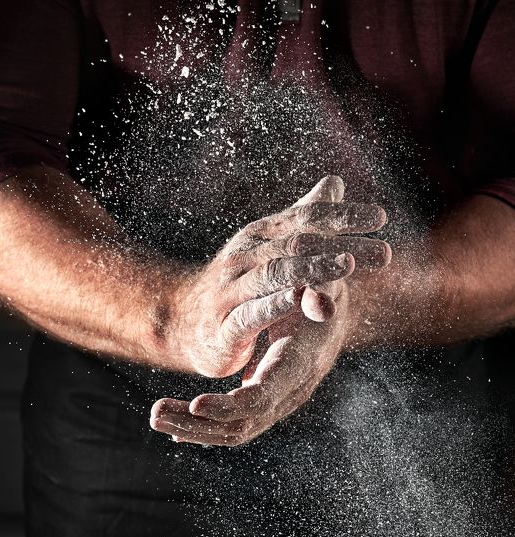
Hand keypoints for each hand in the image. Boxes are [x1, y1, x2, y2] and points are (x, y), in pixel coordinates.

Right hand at [161, 176, 385, 377]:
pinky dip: (273, 306)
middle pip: (296, 245)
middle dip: (340, 247)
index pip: (305, 219)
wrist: (181, 321)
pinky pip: (249, 315)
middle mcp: (244, 258)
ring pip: (273, 275)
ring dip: (311, 270)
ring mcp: (230, 292)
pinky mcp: (222, 329)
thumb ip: (302, 217)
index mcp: (259, 238)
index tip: (380, 218)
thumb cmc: (234, 284)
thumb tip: (335, 181)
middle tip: (381, 252)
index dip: (342, 217)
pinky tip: (297, 299)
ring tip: (345, 267)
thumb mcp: (267, 247)